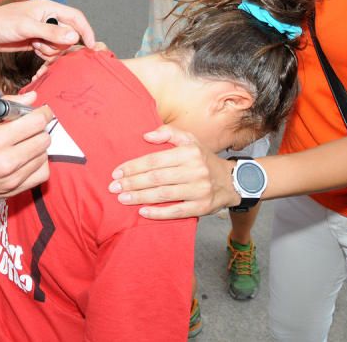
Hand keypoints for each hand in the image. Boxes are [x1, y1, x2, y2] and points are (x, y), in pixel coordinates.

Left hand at [0, 0, 95, 55]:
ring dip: (51, 51)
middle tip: (43, 45)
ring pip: (60, 46)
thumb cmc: (1, 23)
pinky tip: (34, 51)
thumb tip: (73, 37)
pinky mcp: (37, 42)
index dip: (86, 31)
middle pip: (69, 35)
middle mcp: (48, 19)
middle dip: (60, 45)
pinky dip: (46, 56)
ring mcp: (43, 31)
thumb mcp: (27, 27)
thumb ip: (51, 33)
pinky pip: (50, 52)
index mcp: (49, 8)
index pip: (75, 18)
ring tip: (35, 47)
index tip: (91, 46)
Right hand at [0, 92, 51, 210]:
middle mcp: (7, 162)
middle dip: (39, 128)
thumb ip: (5, 107)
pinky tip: (27, 158)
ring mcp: (11, 180)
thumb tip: (29, 97)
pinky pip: (41, 175)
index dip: (42, 112)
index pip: (36, 122)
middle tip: (28, 125)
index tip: (40, 110)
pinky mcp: (12, 192)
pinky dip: (38, 164)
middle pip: (44, 139)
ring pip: (44, 157)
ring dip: (38, 146)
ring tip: (25, 142)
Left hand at [107, 125, 237, 218]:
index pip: (155, 160)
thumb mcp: (190, 140)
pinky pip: (177, 211)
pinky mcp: (201, 207)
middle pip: (157, 177)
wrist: (232, 181)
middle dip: (132, 183)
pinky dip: (158, 213)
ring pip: (164, 194)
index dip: (134, 166)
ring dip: (140, 197)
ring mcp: (199, 190)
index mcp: (189, 152)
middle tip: (114, 187)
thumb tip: (146, 135)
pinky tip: (142, 212)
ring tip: (122, 198)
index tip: (117, 173)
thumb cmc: (204, 159)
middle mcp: (194, 170)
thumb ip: (168, 133)